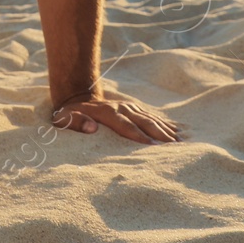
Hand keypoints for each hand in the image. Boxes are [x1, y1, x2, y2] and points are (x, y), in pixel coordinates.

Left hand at [51, 95, 180, 143]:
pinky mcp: (134, 108)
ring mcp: (129, 107)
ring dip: (166, 130)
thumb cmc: (68, 114)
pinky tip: (177, 132)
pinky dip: (165, 124)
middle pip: (143, 121)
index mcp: (106, 112)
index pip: (125, 126)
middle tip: (174, 146)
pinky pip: (152, 116)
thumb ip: (75, 123)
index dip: (138, 135)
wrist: (77, 96)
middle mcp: (121, 108)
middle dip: (159, 134)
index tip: (151, 145)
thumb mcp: (63, 118)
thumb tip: (92, 128)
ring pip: (150, 119)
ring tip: (180, 142)